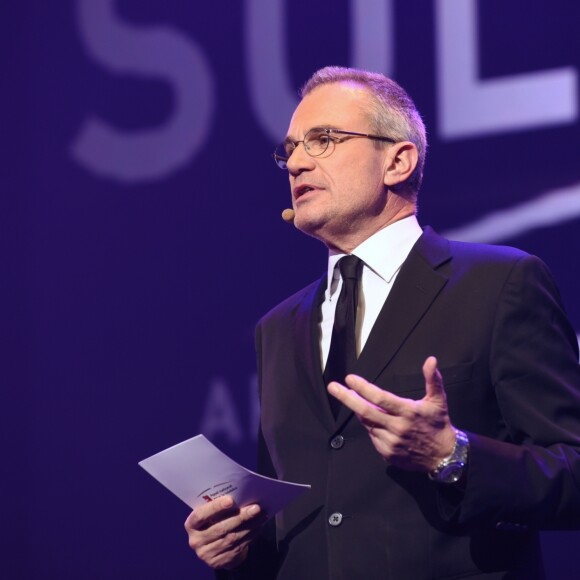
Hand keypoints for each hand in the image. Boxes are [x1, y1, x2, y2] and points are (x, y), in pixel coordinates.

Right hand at [184, 495, 264, 569]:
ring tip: (261, 515)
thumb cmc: (212, 522)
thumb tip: (241, 494)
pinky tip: (258, 526)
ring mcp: (207, 554)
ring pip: (232, 538)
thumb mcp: (209, 514)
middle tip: (256, 507)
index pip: (201, 515)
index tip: (231, 500)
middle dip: (240, 517)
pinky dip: (250, 535)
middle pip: (221, 528)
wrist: (212, 547)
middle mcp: (196, 541)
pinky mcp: (219, 562)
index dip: (215, 507)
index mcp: (191, 525)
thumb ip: (218, 507)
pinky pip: (238, 547)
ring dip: (249, 526)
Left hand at [327, 356, 455, 471]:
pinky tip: (375, 421)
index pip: (380, 398)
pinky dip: (371, 426)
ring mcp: (391, 442)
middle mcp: (397, 427)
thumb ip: (433, 379)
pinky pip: (373, 436)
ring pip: (367, 423)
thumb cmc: (439, 424)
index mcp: (408, 412)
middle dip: (346, 398)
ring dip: (360, 411)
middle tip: (333, 387)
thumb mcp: (438, 400)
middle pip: (365, 412)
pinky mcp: (387, 454)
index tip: (349, 378)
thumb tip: (431, 360)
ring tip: (356, 399)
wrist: (444, 457)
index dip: (363, 388)